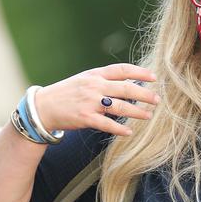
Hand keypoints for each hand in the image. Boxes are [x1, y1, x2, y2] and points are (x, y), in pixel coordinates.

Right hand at [33, 63, 159, 135]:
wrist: (42, 107)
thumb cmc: (67, 92)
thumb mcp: (85, 79)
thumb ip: (104, 79)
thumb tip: (129, 82)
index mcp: (95, 74)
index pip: (122, 69)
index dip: (140, 72)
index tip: (154, 77)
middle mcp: (94, 86)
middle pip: (126, 88)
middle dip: (145, 94)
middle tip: (158, 100)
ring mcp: (90, 102)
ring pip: (120, 106)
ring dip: (137, 112)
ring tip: (149, 116)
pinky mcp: (85, 118)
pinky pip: (107, 124)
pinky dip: (120, 129)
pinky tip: (129, 131)